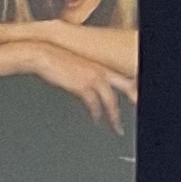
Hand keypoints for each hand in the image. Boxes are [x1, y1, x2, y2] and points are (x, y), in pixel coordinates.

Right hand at [12, 28, 134, 128]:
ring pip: (111, 99)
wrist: (46, 55)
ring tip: (116, 126)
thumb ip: (88, 77)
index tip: (134, 99)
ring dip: (114, 115)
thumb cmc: (58, 60)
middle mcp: (101, 70)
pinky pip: (94, 103)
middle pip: (125, 87)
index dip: (132, 89)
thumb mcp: (79, 67)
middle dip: (132, 99)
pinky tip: (97, 118)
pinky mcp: (82, 86)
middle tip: (130, 113)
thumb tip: (90, 88)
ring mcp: (93, 77)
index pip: (125, 78)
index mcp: (102, 65)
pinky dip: (96, 113)